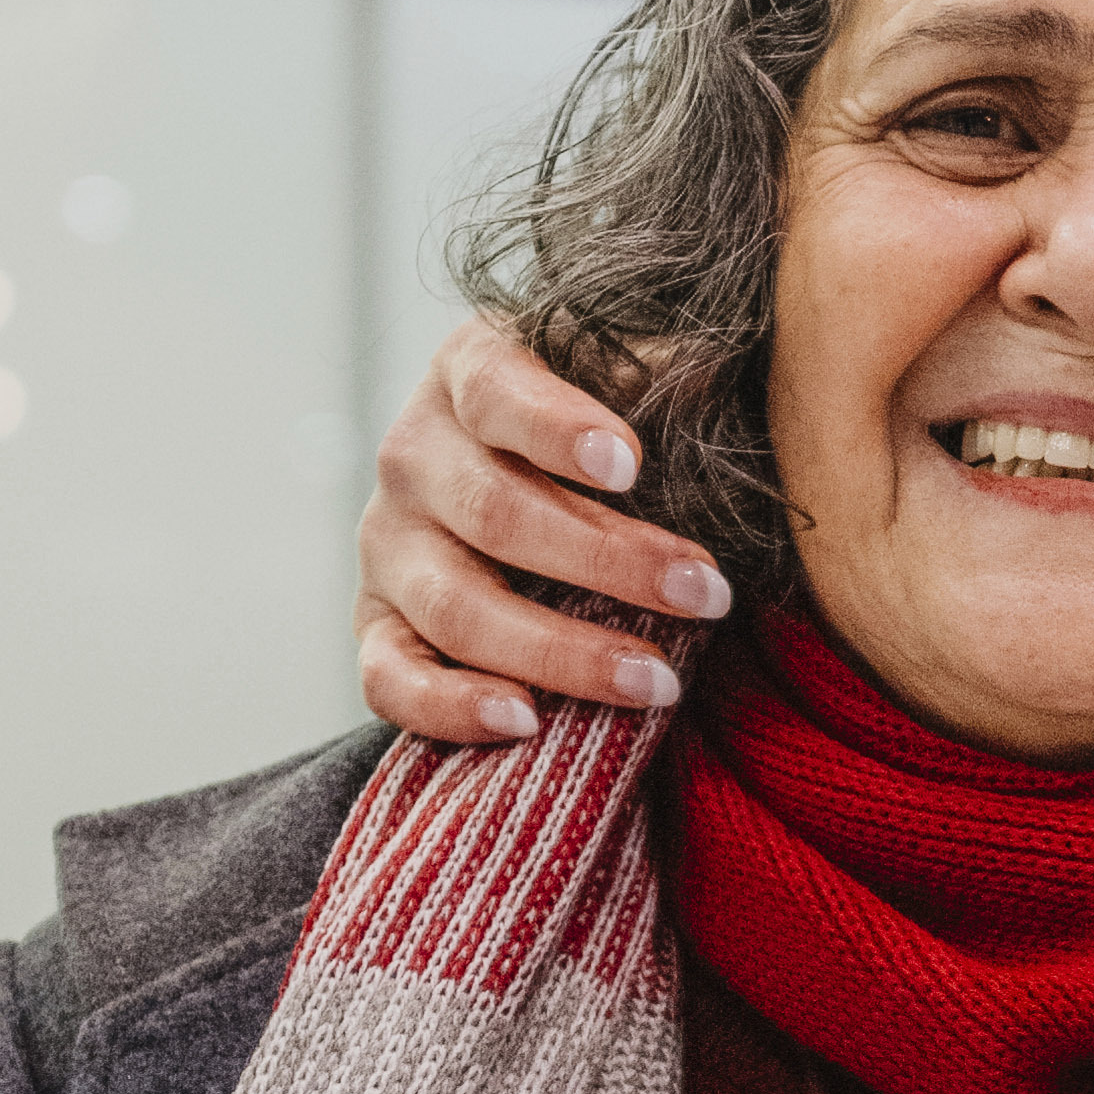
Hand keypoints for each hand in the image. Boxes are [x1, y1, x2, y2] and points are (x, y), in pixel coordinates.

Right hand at [354, 321, 730, 742]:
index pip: (496, 393)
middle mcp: (412, 456)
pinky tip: (527, 722)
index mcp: (466, 371)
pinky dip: (451, 708)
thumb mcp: (623, 379)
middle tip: (706, 594)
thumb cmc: (598, 433)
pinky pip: (389, 680)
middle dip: (611, 561)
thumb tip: (717, 371)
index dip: (557, 430)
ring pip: (457, 608)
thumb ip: (661, 374)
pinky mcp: (376, 627)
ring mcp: (388, 548)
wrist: (516, 489)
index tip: (632, 465)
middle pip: (494, 514)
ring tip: (659, 681)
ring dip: (563, 652)